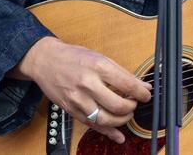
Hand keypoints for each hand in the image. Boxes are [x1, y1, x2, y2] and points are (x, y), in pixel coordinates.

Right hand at [12, 37, 151, 143]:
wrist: (45, 61)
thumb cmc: (73, 57)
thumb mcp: (99, 57)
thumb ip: (121, 72)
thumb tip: (142, 85)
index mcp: (98, 66)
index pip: (126, 84)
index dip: (141, 93)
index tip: (146, 95)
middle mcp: (87, 83)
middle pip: (117, 105)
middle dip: (131, 108)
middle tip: (134, 104)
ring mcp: (78, 99)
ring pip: (105, 119)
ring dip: (121, 121)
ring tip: (126, 115)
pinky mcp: (71, 110)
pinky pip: (92, 125)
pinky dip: (107, 132)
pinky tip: (118, 135)